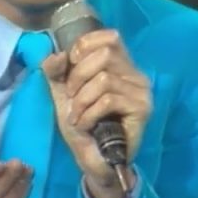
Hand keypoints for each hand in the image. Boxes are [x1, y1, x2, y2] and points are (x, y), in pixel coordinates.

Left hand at [41, 29, 151, 197]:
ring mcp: (142, 92)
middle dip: (78, 76)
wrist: (94, 161)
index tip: (72, 65)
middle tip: (72, 98)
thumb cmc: (83, 125)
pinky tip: (86, 125)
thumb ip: (56, 71)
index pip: (111, 36)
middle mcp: (136, 75)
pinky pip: (109, 100)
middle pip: (105, 54)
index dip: (86, 46)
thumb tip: (55, 54)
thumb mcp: (63, 94)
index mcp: (120, 66)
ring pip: (104, 79)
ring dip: (82, 100)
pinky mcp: (142, 110)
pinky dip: (89, 114)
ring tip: (78, 116)